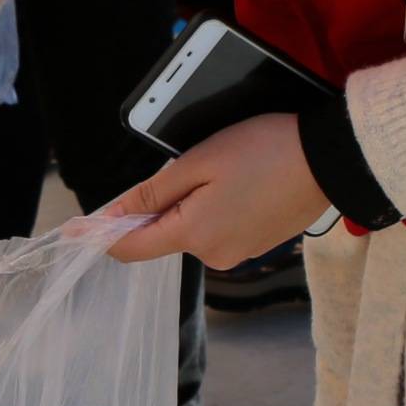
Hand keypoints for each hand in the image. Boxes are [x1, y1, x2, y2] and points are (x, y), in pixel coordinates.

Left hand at [107, 112, 329, 268]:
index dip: (100, 235)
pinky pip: (220, 227)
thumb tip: (112, 214)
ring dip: (194, 202)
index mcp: (193, 234)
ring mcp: (238, 253)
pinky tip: (241, 180)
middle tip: (189, 164)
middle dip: (161, 204)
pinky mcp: (257, 245)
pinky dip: (218, 207)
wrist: (331, 160)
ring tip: (226, 166)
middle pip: (164, 234)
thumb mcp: (198, 161)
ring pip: (193, 229)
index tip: (75, 227)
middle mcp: (213, 255)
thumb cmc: (265, 151)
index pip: (131, 247)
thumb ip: (152, 192)